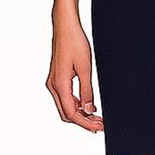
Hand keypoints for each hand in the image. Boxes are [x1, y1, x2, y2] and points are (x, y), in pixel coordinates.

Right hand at [45, 15, 103, 134]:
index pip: (72, 113)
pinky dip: (76, 105)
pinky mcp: (57, 78)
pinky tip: (88, 105)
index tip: (99, 127)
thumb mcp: (85, 68)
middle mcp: (53, 86)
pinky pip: (65, 98)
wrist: (65, 26)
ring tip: (97, 117)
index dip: (86, 123)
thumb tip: (89, 109)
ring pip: (66, 107)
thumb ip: (87, 91)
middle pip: (67, 114)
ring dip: (80, 114)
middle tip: (100, 125)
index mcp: (60, 85)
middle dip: (84, 121)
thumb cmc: (74, 43)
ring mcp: (54, 82)